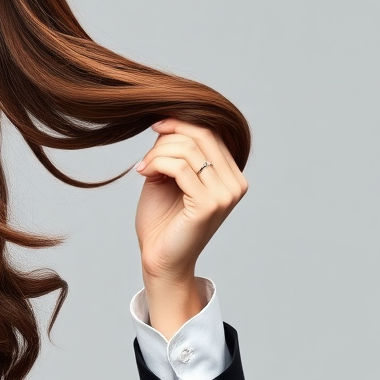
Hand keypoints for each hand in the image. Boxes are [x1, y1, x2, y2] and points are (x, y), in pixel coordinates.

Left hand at [134, 120, 247, 335]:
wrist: (159, 258)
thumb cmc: (163, 220)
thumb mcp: (168, 176)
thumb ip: (175, 151)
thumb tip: (170, 122)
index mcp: (231, 176)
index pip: (210, 132)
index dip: (180, 123)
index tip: (155, 126)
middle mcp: (235, 184)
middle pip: (201, 135)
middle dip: (167, 138)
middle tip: (146, 156)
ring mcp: (225, 195)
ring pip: (187, 149)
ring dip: (157, 154)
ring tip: (144, 169)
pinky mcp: (209, 205)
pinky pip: (180, 167)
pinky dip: (156, 164)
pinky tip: (144, 173)